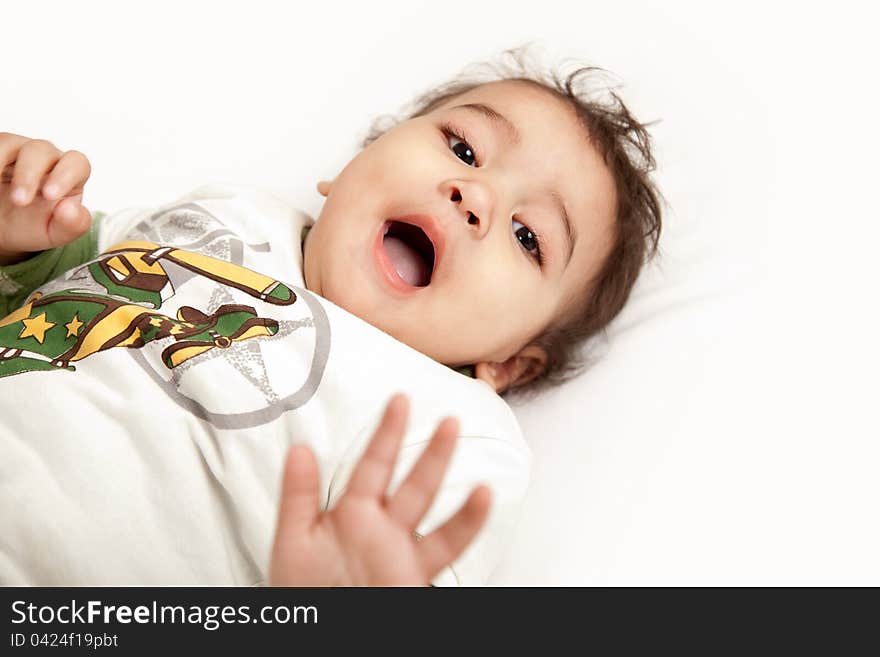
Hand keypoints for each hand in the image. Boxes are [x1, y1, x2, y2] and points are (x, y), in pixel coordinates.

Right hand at [0, 132, 91, 265]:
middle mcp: (46, 160)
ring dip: (2, 162)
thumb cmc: (33, 226)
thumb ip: (73, 224)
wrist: (2, 228)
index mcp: (68, 177)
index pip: (77, 164)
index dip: (66, 175)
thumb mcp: (55, 233)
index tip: (49, 196)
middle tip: (19, 201)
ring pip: (12, 143)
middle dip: (28, 175)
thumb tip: (72, 208)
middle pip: (42, 150)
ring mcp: (18, 152)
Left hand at [269, 393, 491, 585]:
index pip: (372, 465)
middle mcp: (381, 528)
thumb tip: (301, 448)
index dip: (387, 432)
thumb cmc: (304, 595)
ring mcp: (401, 550)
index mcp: (351, 514)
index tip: (400, 400)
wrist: (326, 634)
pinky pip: (446, 545)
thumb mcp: (293, 543)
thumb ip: (298, 496)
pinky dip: (467, 521)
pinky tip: (482, 497)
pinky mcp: (415, 574)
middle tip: (449, 418)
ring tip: (465, 452)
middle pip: (410, 480)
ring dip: (446, 476)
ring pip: (430, 505)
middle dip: (430, 449)